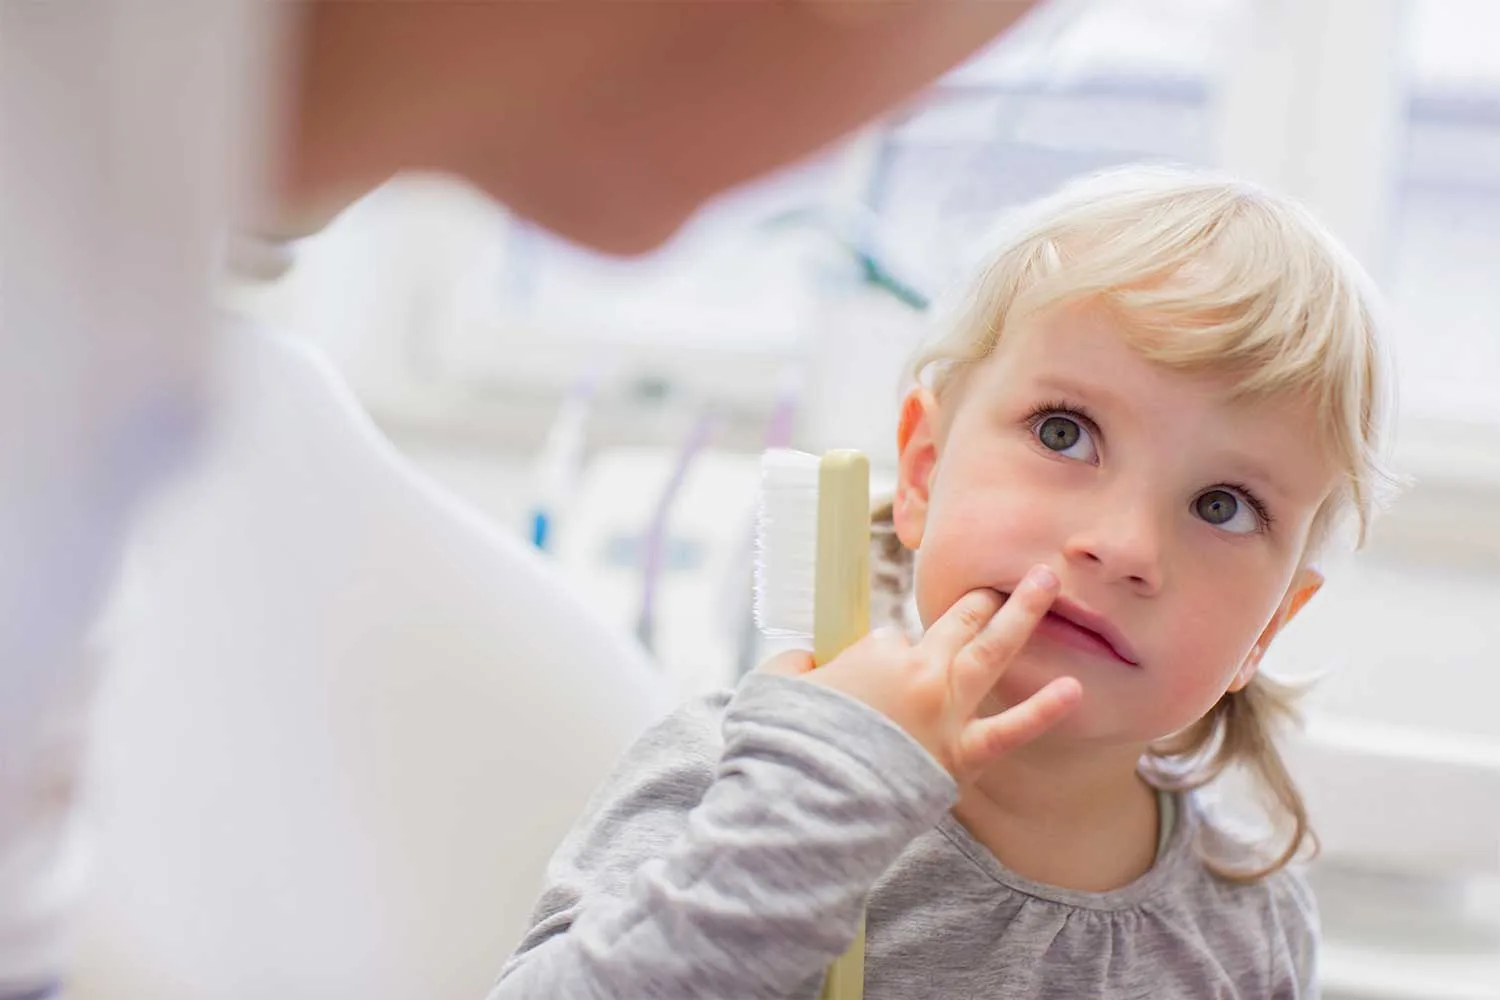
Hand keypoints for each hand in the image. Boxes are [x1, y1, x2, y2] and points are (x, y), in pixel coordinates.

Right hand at [761, 566, 1081, 783]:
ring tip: (1048, 581)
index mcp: (876, 652)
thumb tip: (810, 662)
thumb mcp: (776, 683)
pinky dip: (1044, 711)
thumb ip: (799, 662)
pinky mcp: (961, 757)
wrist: (807, 802)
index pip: (890, 638)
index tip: (868, 675)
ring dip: (1023, 612)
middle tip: (1000, 581)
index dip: (881, 654)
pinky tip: (1073, 689)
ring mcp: (947, 713)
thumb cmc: (786, 742)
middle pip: (956, 623)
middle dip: (981, 599)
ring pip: (993, 652)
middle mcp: (921, 673)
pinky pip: (1011, 731)